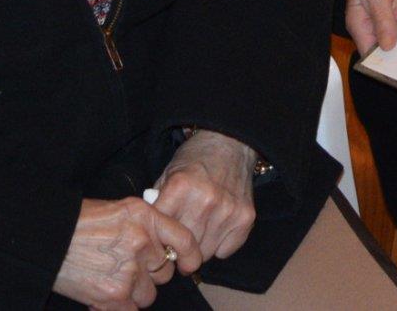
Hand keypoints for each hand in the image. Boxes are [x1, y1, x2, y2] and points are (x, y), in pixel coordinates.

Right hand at [52, 196, 199, 309]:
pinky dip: (120, 307)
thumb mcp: (120, 210)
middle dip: (149, 274)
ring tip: (110, 280)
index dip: (189, 256)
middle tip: (126, 268)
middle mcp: (143, 242)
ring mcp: (130, 270)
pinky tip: (103, 296)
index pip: (184, 240)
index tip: (187, 265)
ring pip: (149, 295)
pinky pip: (132, 310)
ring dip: (134, 293)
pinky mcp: (115, 294)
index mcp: (146, 217)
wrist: (48, 238)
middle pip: (164, 272)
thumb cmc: (81, 222)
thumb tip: (164, 249)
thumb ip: (146, 226)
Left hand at [149, 130, 258, 263]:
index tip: (158, 242)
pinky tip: (215, 228)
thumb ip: (157, 204)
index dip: (157, 240)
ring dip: (198, 248)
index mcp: (180, 187)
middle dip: (177, 248)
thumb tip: (150, 237)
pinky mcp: (246, 218)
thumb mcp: (168, 174)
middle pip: (183, 249)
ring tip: (197, 231)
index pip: (161, 232)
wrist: (231, 143)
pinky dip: (218, 246)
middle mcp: (205, 200)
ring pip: (204, 254)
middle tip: (177, 241)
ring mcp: (228, 211)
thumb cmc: (195, 159)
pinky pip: (224, 251)